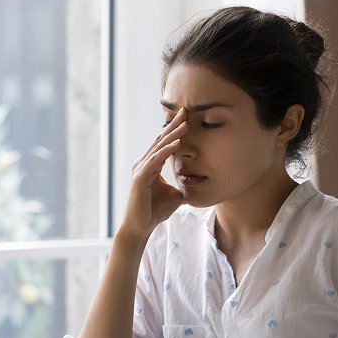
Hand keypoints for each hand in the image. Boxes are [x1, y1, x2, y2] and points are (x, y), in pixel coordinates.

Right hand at [119, 108, 188, 237]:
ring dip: (173, 135)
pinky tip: (177, 143)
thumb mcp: (175, 195)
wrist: (141, 227)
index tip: (187, 117)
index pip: (164, 143)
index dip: (175, 130)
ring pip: (159, 148)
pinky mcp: (140, 178)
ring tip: (185, 123)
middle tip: (185, 110)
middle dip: (174, 125)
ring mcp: (141, 169)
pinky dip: (166, 151)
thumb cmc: (155, 211)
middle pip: (161, 140)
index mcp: (150, 165)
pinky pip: (155, 161)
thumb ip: (182, 186)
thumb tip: (197, 185)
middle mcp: (143, 163)